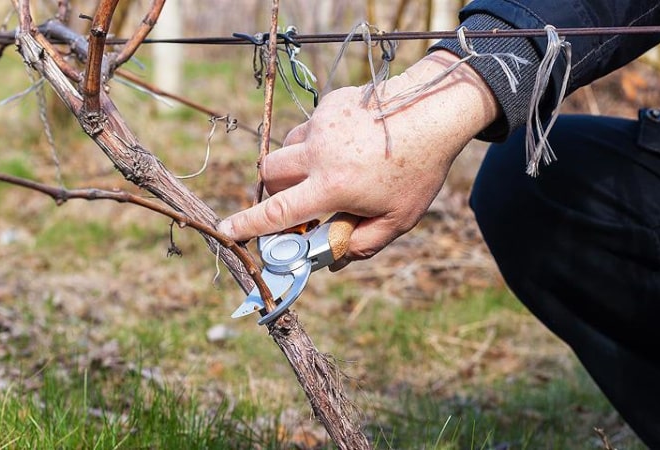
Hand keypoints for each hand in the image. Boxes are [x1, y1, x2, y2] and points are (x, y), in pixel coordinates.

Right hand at [218, 50, 498, 268]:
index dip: (248, 224)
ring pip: (288, 148)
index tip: (226, 231)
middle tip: (297, 200)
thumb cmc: (419, 170)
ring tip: (332, 170)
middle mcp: (318, 153)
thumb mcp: (398, 219)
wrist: (433, 110)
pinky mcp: (329, 104)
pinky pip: (310, 127)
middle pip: (269, 172)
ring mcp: (321, 125)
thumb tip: (333, 261)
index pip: (278, 211)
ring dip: (296, 165)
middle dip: (274, 190)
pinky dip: (318, 142)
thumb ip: (362, 244)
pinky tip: (350, 145)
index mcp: (332, 186)